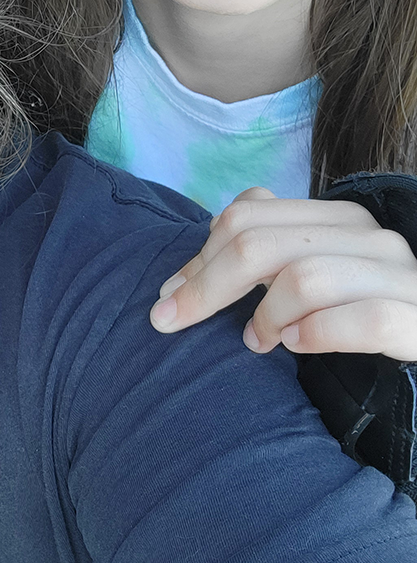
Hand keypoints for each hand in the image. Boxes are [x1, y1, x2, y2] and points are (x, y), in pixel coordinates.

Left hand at [149, 188, 416, 358]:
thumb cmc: (363, 319)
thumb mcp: (314, 276)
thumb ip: (270, 250)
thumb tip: (205, 242)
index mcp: (339, 220)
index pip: (248, 217)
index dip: (199, 257)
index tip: (169, 298)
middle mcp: (372, 238)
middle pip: (261, 245)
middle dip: (207, 286)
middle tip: (176, 322)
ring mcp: (402, 277)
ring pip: (306, 278)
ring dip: (266, 315)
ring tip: (258, 342)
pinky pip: (366, 320)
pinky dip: (320, 332)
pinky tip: (297, 345)